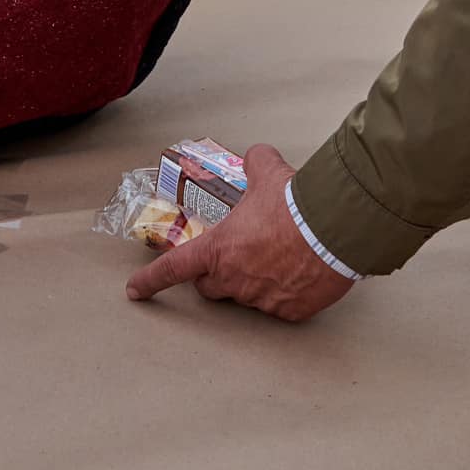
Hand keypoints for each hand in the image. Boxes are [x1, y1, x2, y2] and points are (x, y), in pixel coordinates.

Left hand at [125, 144, 354, 322]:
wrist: (334, 229)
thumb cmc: (295, 205)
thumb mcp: (268, 172)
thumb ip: (254, 164)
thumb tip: (256, 158)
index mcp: (219, 248)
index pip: (173, 268)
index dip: (151, 280)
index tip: (135, 290)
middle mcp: (234, 278)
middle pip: (210, 287)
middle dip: (214, 275)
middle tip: (234, 258)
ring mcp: (261, 299)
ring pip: (247, 296)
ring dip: (255, 280)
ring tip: (281, 257)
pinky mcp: (290, 312)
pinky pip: (281, 305)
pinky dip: (286, 292)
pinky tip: (301, 272)